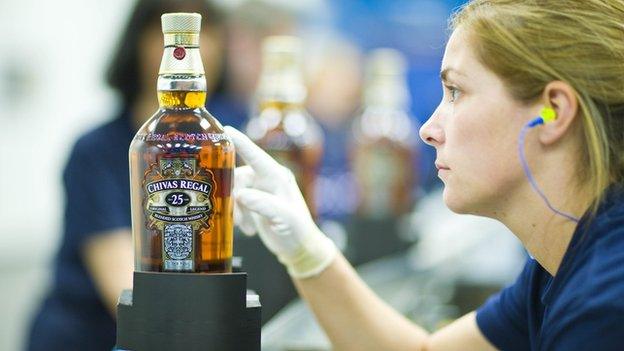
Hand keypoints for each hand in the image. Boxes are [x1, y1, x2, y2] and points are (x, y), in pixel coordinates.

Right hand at [224, 126, 336, 278]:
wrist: (299, 248)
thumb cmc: (297, 230)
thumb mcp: (283, 217)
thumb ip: (263, 205)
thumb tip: (241, 195)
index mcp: (277, 177)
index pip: (256, 155)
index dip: (240, 142)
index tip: (225, 129)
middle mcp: (267, 180)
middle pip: (239, 177)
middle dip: (231, 194)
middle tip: (232, 214)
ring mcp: (260, 191)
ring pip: (235, 192)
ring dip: (235, 209)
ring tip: (243, 226)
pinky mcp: (253, 203)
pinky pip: (236, 203)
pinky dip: (238, 216)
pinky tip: (247, 229)